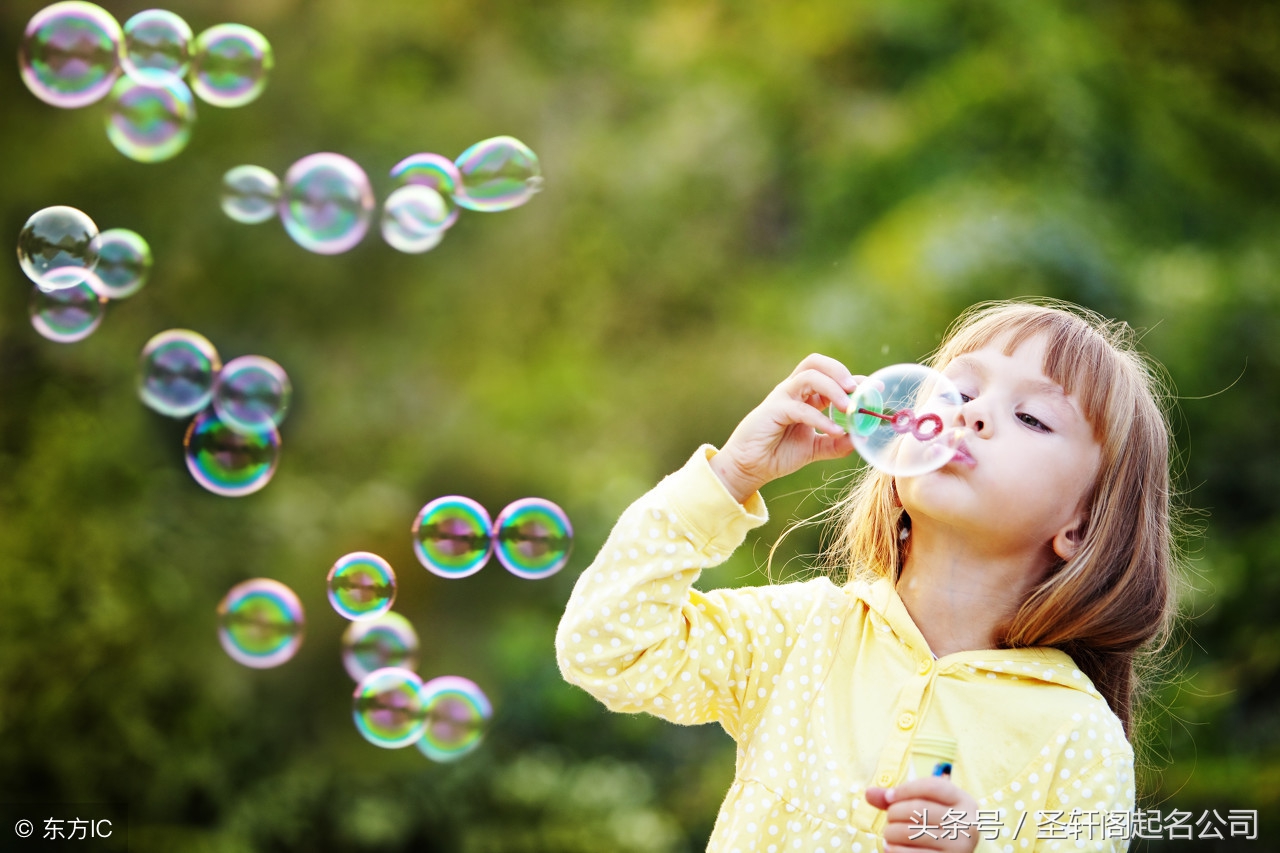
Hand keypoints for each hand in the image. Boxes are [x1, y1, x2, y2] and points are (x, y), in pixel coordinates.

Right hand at [709, 354, 860, 502]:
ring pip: (809, 376)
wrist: (750, 467)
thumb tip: (860, 439)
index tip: (877, 388)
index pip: (832, 377)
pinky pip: (801, 408)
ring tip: (849, 407)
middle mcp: (794, 391)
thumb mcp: (815, 448)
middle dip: (840, 372)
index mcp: (805, 396)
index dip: (855, 379)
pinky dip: (821, 418)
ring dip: (833, 388)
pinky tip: (835, 432)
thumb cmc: (778, 454)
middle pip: (817, 364)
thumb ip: (836, 443)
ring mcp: (782, 397)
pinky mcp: (773, 409)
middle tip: (858, 390)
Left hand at [865, 778, 979, 852]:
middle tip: (890, 819)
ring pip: (910, 832)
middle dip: (894, 812)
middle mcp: (967, 824)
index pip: (931, 786)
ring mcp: (959, 847)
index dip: (904, 789)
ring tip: (889, 834)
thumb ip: (898, 798)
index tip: (889, 797)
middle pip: (918, 808)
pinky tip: (890, 847)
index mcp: (964, 802)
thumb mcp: (925, 806)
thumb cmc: (934, 825)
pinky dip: (893, 849)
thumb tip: (869, 793)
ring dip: (890, 832)